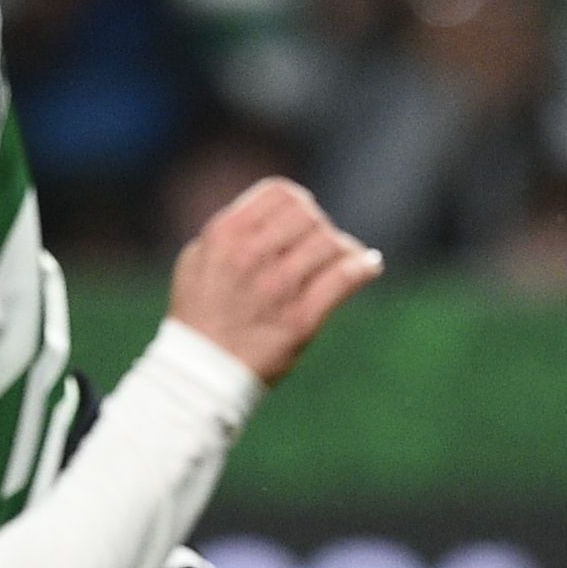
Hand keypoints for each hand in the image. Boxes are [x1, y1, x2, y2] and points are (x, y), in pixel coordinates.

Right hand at [166, 176, 384, 385]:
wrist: (200, 374)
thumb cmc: (199, 314)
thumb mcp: (197, 258)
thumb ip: (231, 229)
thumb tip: (274, 211)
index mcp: (225, 235)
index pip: (281, 193)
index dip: (298, 203)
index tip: (302, 221)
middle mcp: (251, 256)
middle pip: (309, 215)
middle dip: (318, 227)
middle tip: (317, 247)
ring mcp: (278, 287)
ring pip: (330, 243)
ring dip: (342, 249)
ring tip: (342, 260)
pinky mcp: (301, 320)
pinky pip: (345, 277)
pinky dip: (363, 268)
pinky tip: (369, 267)